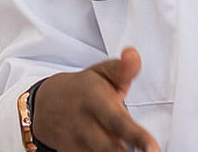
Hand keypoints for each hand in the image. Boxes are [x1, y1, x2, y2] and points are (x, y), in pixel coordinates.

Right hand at [30, 47, 160, 151]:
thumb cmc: (82, 90)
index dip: (137, 137)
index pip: (119, 123)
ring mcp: (79, 146)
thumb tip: (133, 55)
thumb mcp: (101, 73)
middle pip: (112, 149)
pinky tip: (119, 149)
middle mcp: (86, 127)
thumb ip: (123, 69)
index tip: (153, 148)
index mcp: (95, 102)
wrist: (44, 108)